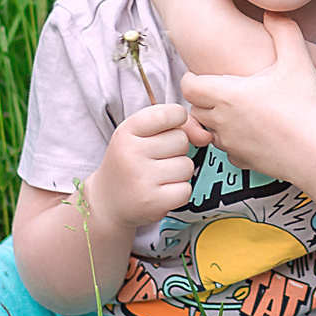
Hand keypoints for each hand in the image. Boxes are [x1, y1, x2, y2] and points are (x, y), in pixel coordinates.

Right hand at [86, 103, 200, 229]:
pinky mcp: (153, 202)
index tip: (168, 129)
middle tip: (157, 159)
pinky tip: (161, 191)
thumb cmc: (131, 162)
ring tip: (158, 176)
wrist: (108, 202)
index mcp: (127, 131)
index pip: (167, 114)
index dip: (178, 120)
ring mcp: (142, 179)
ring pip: (187, 166)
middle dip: (177, 150)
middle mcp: (131, 153)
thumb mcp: (142, 135)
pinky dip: (179, 191)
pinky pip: (186, 189)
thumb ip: (177, 125)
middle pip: (181, 140)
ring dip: (179, 172)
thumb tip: (206, 136)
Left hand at [179, 16, 315, 184]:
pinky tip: (252, 130)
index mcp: (227, 95)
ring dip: (217, 119)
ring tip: (237, 108)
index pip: (189, 85)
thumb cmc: (307, 108)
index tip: (204, 73)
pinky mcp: (243, 162)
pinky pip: (228, 149)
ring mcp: (231, 144)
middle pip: (195, 107)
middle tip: (220, 88)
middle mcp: (222, 121)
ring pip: (209, 129)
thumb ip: (284, 30)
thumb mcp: (298, 61)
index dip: (193, 78)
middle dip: (204, 98)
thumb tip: (274, 11)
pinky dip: (234, 140)